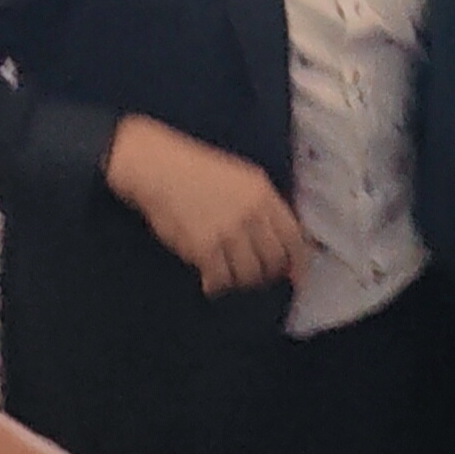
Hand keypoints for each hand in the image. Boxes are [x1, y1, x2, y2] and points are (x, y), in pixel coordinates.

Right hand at [105, 115, 307, 295]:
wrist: (156, 167)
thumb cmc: (195, 170)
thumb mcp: (241, 177)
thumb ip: (262, 205)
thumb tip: (279, 240)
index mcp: (263, 194)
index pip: (294, 237)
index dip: (298, 263)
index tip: (296, 277)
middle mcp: (251, 214)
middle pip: (273, 260)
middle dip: (267, 274)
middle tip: (255, 278)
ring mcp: (228, 232)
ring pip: (249, 274)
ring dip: (240, 281)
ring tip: (229, 277)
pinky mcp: (205, 248)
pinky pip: (221, 279)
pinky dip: (217, 286)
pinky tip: (211, 283)